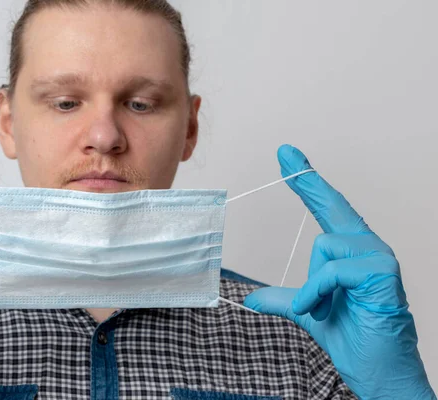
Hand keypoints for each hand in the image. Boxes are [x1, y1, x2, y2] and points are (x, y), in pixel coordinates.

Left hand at [244, 145, 435, 399]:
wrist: (379, 373)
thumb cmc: (354, 339)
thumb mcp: (307, 312)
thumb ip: (284, 299)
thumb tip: (251, 297)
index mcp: (351, 253)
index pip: (328, 210)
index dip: (309, 183)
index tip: (290, 157)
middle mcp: (368, 248)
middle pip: (331, 207)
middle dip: (307, 180)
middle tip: (284, 150)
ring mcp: (378, 258)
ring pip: (325, 245)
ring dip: (312, 285)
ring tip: (320, 308)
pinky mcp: (381, 273)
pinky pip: (332, 270)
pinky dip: (316, 293)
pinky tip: (319, 309)